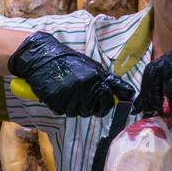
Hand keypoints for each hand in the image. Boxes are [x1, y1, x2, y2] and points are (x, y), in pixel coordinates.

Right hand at [8, 32, 134, 116]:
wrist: (42, 57)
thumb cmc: (68, 61)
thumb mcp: (92, 66)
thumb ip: (108, 81)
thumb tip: (128, 95)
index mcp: (96, 78)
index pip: (108, 102)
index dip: (105, 106)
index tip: (101, 106)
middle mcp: (84, 87)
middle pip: (92, 111)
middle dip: (87, 107)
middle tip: (79, 97)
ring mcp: (69, 94)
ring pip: (76, 113)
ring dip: (72, 106)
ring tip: (66, 92)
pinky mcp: (55, 100)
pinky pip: (61, 112)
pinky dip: (59, 106)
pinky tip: (57, 94)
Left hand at [136, 17, 171, 113]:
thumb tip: (171, 104)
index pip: (154, 71)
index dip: (146, 89)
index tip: (143, 105)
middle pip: (150, 72)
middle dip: (145, 93)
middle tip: (147, 110)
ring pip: (155, 72)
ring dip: (153, 92)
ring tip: (158, 107)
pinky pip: (169, 73)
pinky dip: (168, 89)